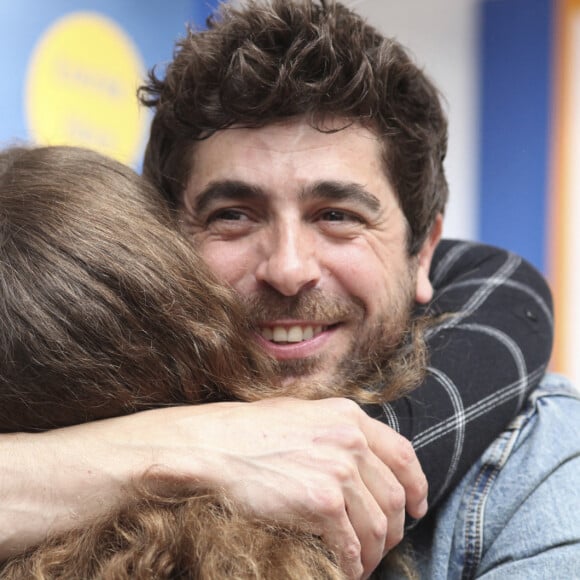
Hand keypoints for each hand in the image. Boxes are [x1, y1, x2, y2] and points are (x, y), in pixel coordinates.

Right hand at [98, 397, 426, 577]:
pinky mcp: (322, 502)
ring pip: (379, 525)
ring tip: (362, 562)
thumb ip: (336, 430)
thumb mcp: (301, 414)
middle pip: (395, 495)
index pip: (402, 454)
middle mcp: (350, 439)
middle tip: (384, 544)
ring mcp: (338, 469)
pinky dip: (354, 563)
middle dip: (394, 527)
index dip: (416, 486)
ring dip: (374, 551)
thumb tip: (361, 458)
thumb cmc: (249, 432)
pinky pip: (353, 544)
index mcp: (349, 416)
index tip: (417, 507)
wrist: (213, 445)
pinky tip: (346, 568)